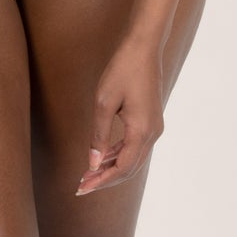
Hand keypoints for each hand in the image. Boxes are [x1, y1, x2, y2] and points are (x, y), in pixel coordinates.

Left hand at [75, 34, 164, 194]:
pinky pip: (135, 146)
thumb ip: (98, 136)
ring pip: (133, 159)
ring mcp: (154, 128)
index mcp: (141, 131)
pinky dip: (118, 154)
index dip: (102, 180)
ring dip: (111, 168)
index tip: (82, 187)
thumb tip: (93, 163)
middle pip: (129, 168)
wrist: (144, 48)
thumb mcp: (103, 103)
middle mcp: (152, 133)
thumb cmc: (122, 71)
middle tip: (81, 185)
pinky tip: (102, 156)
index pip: (122, 168)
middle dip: (105, 179)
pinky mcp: (151, 121)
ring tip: (88, 173)